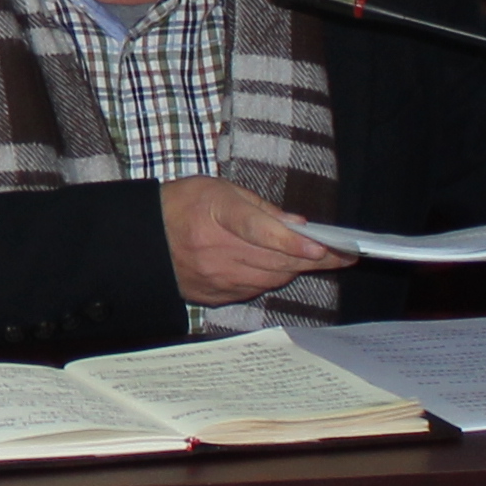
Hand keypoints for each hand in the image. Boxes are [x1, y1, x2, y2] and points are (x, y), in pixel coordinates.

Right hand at [160, 176, 344, 308]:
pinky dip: (271, 278)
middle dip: (313, 259)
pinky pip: (255, 289)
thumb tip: (298, 226)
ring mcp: (214, 278)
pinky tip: (277, 266)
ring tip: (316, 259)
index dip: (294, 241)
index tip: (323, 247)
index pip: (261, 231)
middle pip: (275, 260)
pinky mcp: (214, 295)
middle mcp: (214, 251)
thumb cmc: (183, 204)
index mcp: (214, 214)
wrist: (142, 239)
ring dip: (295, 269)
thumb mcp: (219, 189)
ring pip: (270, 279)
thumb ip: (260, 208)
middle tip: (342, 255)